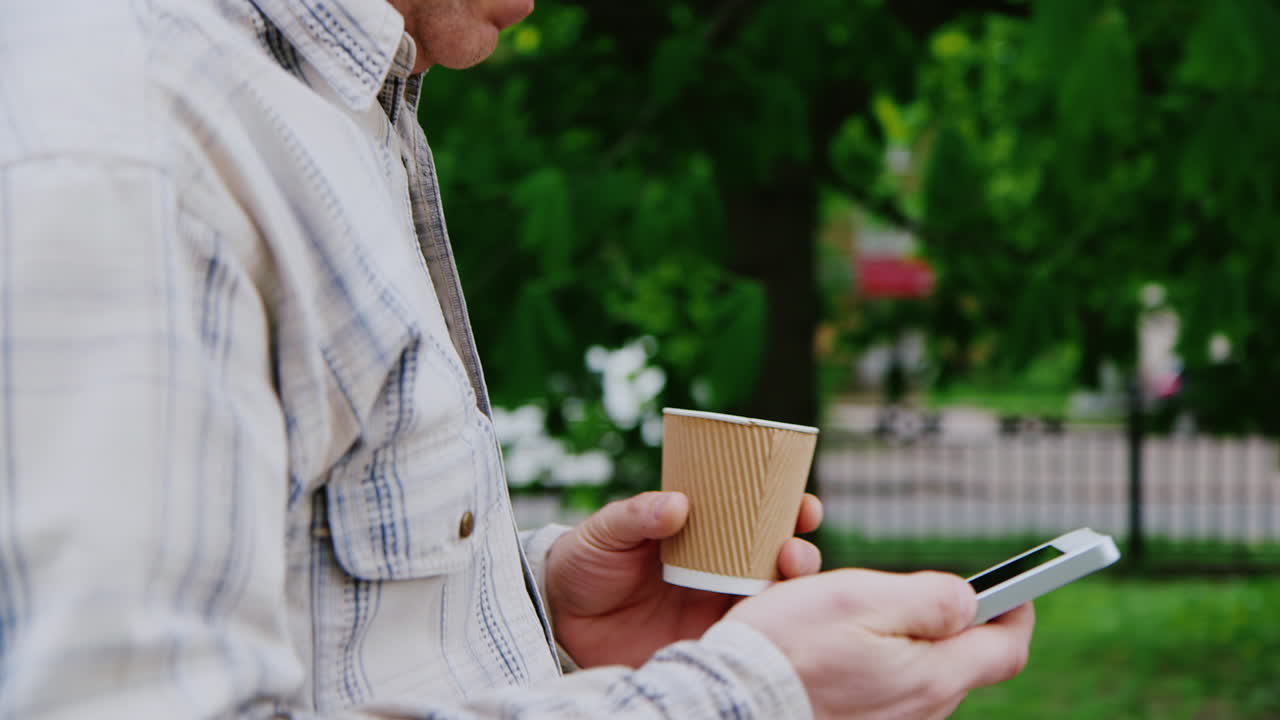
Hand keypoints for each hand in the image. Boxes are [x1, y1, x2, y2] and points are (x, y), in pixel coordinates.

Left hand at [545, 490, 823, 667]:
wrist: (559, 621)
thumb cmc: (584, 562)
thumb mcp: (604, 531)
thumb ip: (636, 515)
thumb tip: (677, 504)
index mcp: (702, 532)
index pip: (755, 515)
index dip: (788, 507)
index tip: (804, 505)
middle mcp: (719, 568)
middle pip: (776, 557)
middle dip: (799, 551)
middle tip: (793, 550)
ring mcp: (715, 607)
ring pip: (771, 598)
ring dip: (790, 589)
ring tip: (783, 579)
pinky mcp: (706, 643)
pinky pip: (745, 640)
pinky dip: (764, 632)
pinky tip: (765, 624)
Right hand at [726, 570, 1034, 719]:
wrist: (731, 702)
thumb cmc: (790, 646)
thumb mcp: (861, 598)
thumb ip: (930, 598)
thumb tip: (969, 601)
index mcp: (931, 677)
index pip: (1006, 649)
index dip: (1018, 612)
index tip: (1018, 588)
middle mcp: (920, 711)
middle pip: (959, 660)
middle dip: (943, 621)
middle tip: (901, 591)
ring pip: (918, 673)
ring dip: (901, 640)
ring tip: (850, 618)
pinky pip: (884, 690)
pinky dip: (873, 662)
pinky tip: (833, 649)